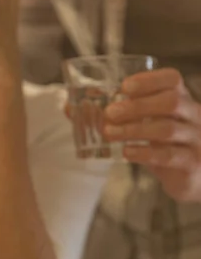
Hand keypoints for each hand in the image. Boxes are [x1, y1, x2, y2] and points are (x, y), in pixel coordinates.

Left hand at [103, 68, 200, 201]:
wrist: (194, 178)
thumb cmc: (164, 145)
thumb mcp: (144, 127)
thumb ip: (112, 116)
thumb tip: (69, 107)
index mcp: (181, 101)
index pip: (172, 80)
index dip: (149, 80)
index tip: (124, 87)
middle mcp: (193, 117)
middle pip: (171, 102)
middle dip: (137, 106)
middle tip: (110, 113)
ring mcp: (196, 141)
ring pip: (168, 130)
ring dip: (134, 130)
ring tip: (109, 133)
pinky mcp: (191, 164)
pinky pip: (169, 156)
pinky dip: (145, 152)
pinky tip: (127, 152)